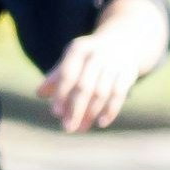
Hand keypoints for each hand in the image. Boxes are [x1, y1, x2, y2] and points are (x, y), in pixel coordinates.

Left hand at [37, 0, 167, 133]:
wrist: (125, 41)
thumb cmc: (88, 55)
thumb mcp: (71, 60)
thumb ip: (56, 76)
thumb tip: (40, 94)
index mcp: (79, 50)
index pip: (68, 75)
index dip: (62, 94)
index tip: (56, 113)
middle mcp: (98, 55)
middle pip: (85, 87)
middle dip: (75, 109)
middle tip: (68, 128)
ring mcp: (116, 63)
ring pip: (102, 92)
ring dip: (91, 113)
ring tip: (81, 129)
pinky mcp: (129, 72)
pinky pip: (120, 94)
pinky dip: (111, 109)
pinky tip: (101, 123)